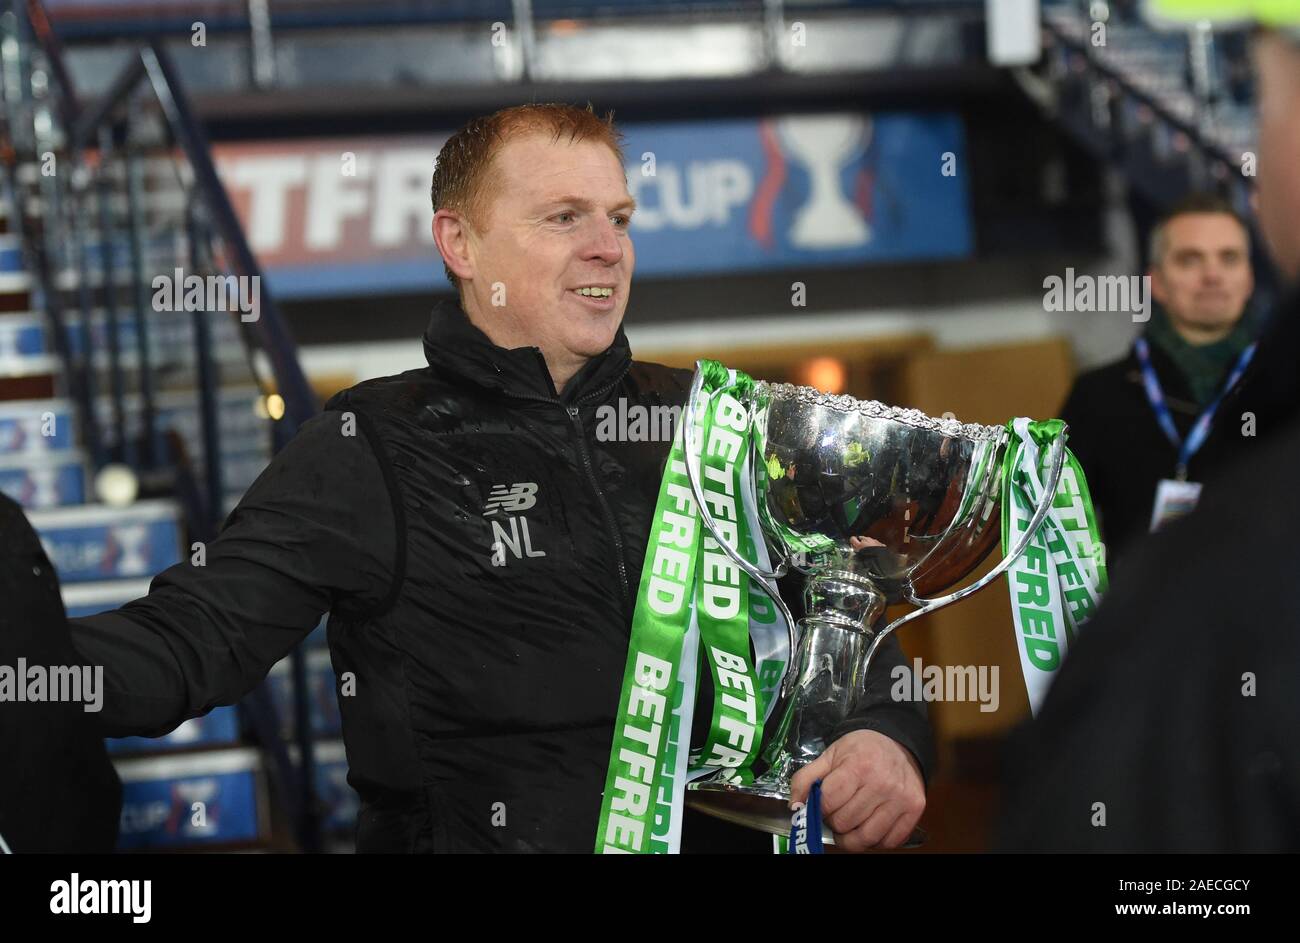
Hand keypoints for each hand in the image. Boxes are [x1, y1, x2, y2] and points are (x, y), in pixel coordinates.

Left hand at [789, 729, 925, 851]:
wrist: (898, 742)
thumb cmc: (862, 749)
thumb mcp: (830, 755)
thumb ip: (806, 778)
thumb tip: (795, 806)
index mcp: (858, 766)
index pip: (828, 802)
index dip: (819, 807)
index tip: (822, 804)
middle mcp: (882, 783)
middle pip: (845, 822)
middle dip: (834, 821)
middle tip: (837, 812)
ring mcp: (900, 798)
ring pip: (866, 837)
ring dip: (851, 837)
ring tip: (849, 825)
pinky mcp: (915, 810)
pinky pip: (890, 841)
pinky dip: (875, 841)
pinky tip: (869, 827)